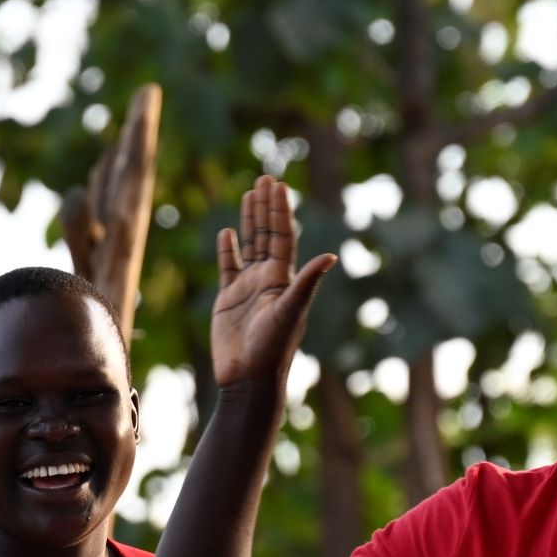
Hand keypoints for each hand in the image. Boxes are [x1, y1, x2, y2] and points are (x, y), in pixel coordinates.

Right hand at [209, 174, 337, 392]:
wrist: (248, 378)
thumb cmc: (272, 349)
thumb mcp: (291, 312)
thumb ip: (306, 282)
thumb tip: (329, 256)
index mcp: (283, 278)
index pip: (283, 235)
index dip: (280, 210)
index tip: (276, 185)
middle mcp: (268, 279)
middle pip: (267, 234)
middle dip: (266, 207)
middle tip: (264, 179)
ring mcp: (247, 288)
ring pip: (249, 245)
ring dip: (249, 221)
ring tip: (248, 195)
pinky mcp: (228, 300)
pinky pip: (228, 267)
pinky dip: (227, 250)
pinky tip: (227, 232)